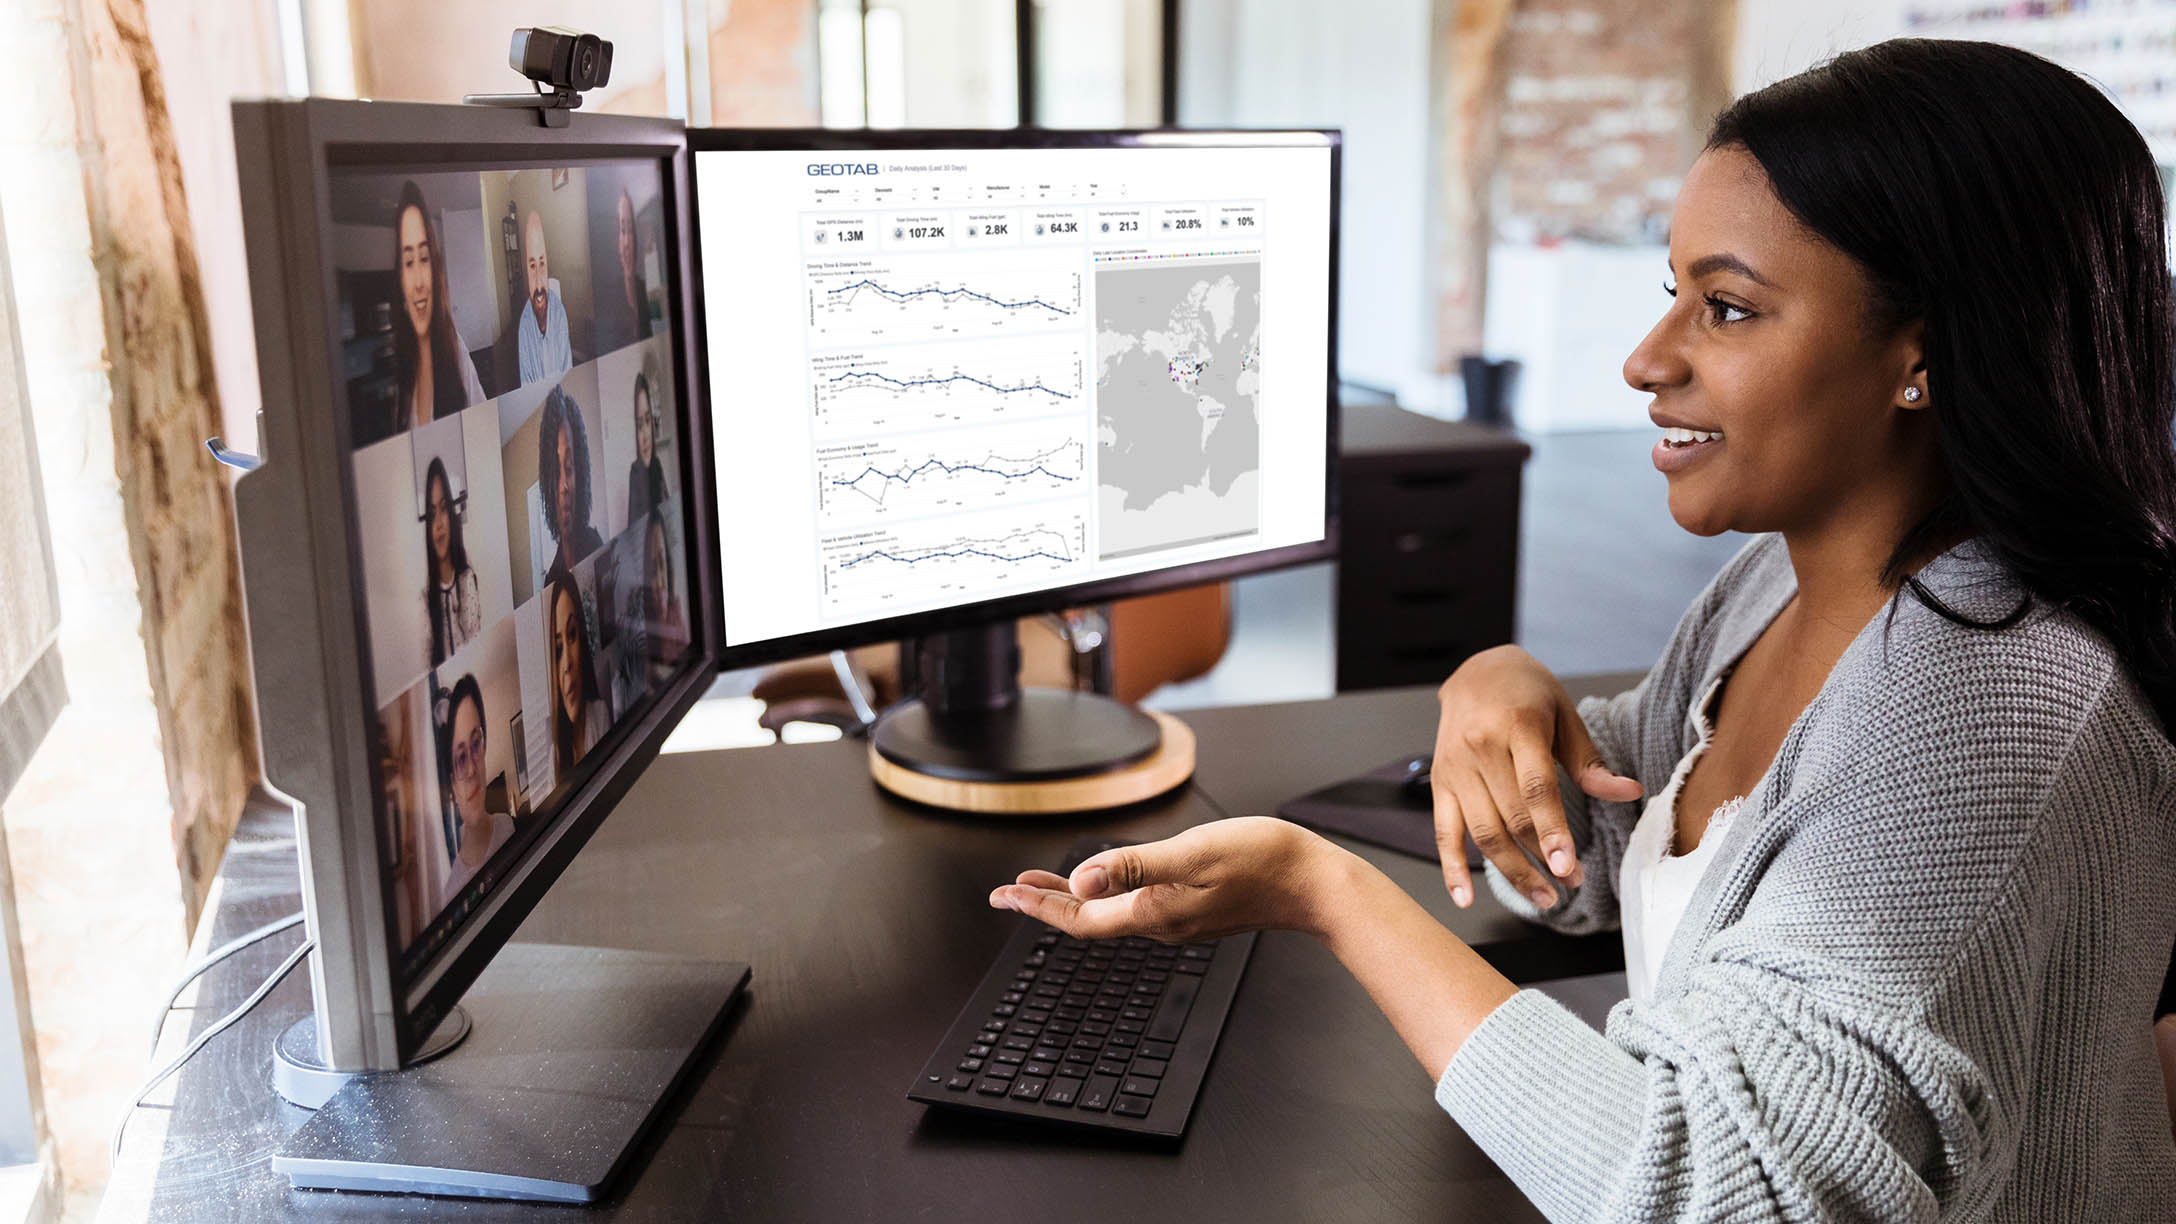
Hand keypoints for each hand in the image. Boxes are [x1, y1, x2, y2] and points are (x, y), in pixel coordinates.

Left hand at [988, 817, 1338, 941]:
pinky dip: (1107, 895)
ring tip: (1043, 885)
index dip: (1040, 905)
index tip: (1005, 893)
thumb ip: (1134, 866)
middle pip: (1090, 920)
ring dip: (1073, 899)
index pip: (1081, 917)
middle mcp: (1162, 923)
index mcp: (1155, 912)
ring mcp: (1180, 920)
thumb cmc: (1263, 861)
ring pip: (1111, 914)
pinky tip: (1107, 884)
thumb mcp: (1192, 852)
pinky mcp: (1196, 911)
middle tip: (1008, 892)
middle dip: (1045, 904)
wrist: (1316, 884)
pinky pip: (1135, 908)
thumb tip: (1081, 880)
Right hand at [1433, 645, 1641, 910]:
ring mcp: (1455, 768)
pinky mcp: (1440, 783)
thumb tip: (1628, 793)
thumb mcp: (1564, 714)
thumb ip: (1589, 760)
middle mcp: (1480, 747)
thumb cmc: (1526, 692)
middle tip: (1570, 885)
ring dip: (1511, 872)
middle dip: (1541, 859)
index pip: (1535, 787)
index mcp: (1517, 726)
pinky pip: (1443, 832)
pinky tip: (1464, 899)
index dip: (1552, 830)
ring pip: (1482, 832)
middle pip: (1510, 817)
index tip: (1568, 867)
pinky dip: (1452, 869)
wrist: (1474, 671)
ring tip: (1543, 898)